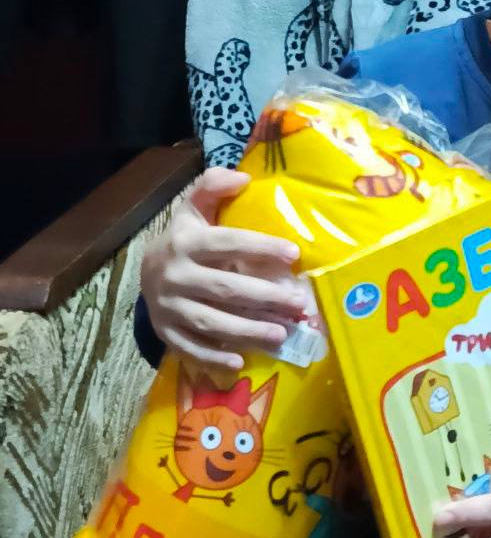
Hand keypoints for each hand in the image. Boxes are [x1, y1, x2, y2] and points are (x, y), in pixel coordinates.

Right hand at [141, 167, 303, 369]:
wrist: (144, 272)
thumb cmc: (184, 238)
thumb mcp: (194, 208)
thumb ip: (212, 186)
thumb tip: (242, 176)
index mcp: (186, 243)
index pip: (227, 244)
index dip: (260, 247)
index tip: (294, 253)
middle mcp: (175, 276)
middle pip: (225, 289)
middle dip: (265, 298)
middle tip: (298, 304)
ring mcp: (169, 307)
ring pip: (211, 322)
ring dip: (247, 331)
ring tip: (282, 334)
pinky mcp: (167, 332)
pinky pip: (190, 348)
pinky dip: (213, 358)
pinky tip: (240, 362)